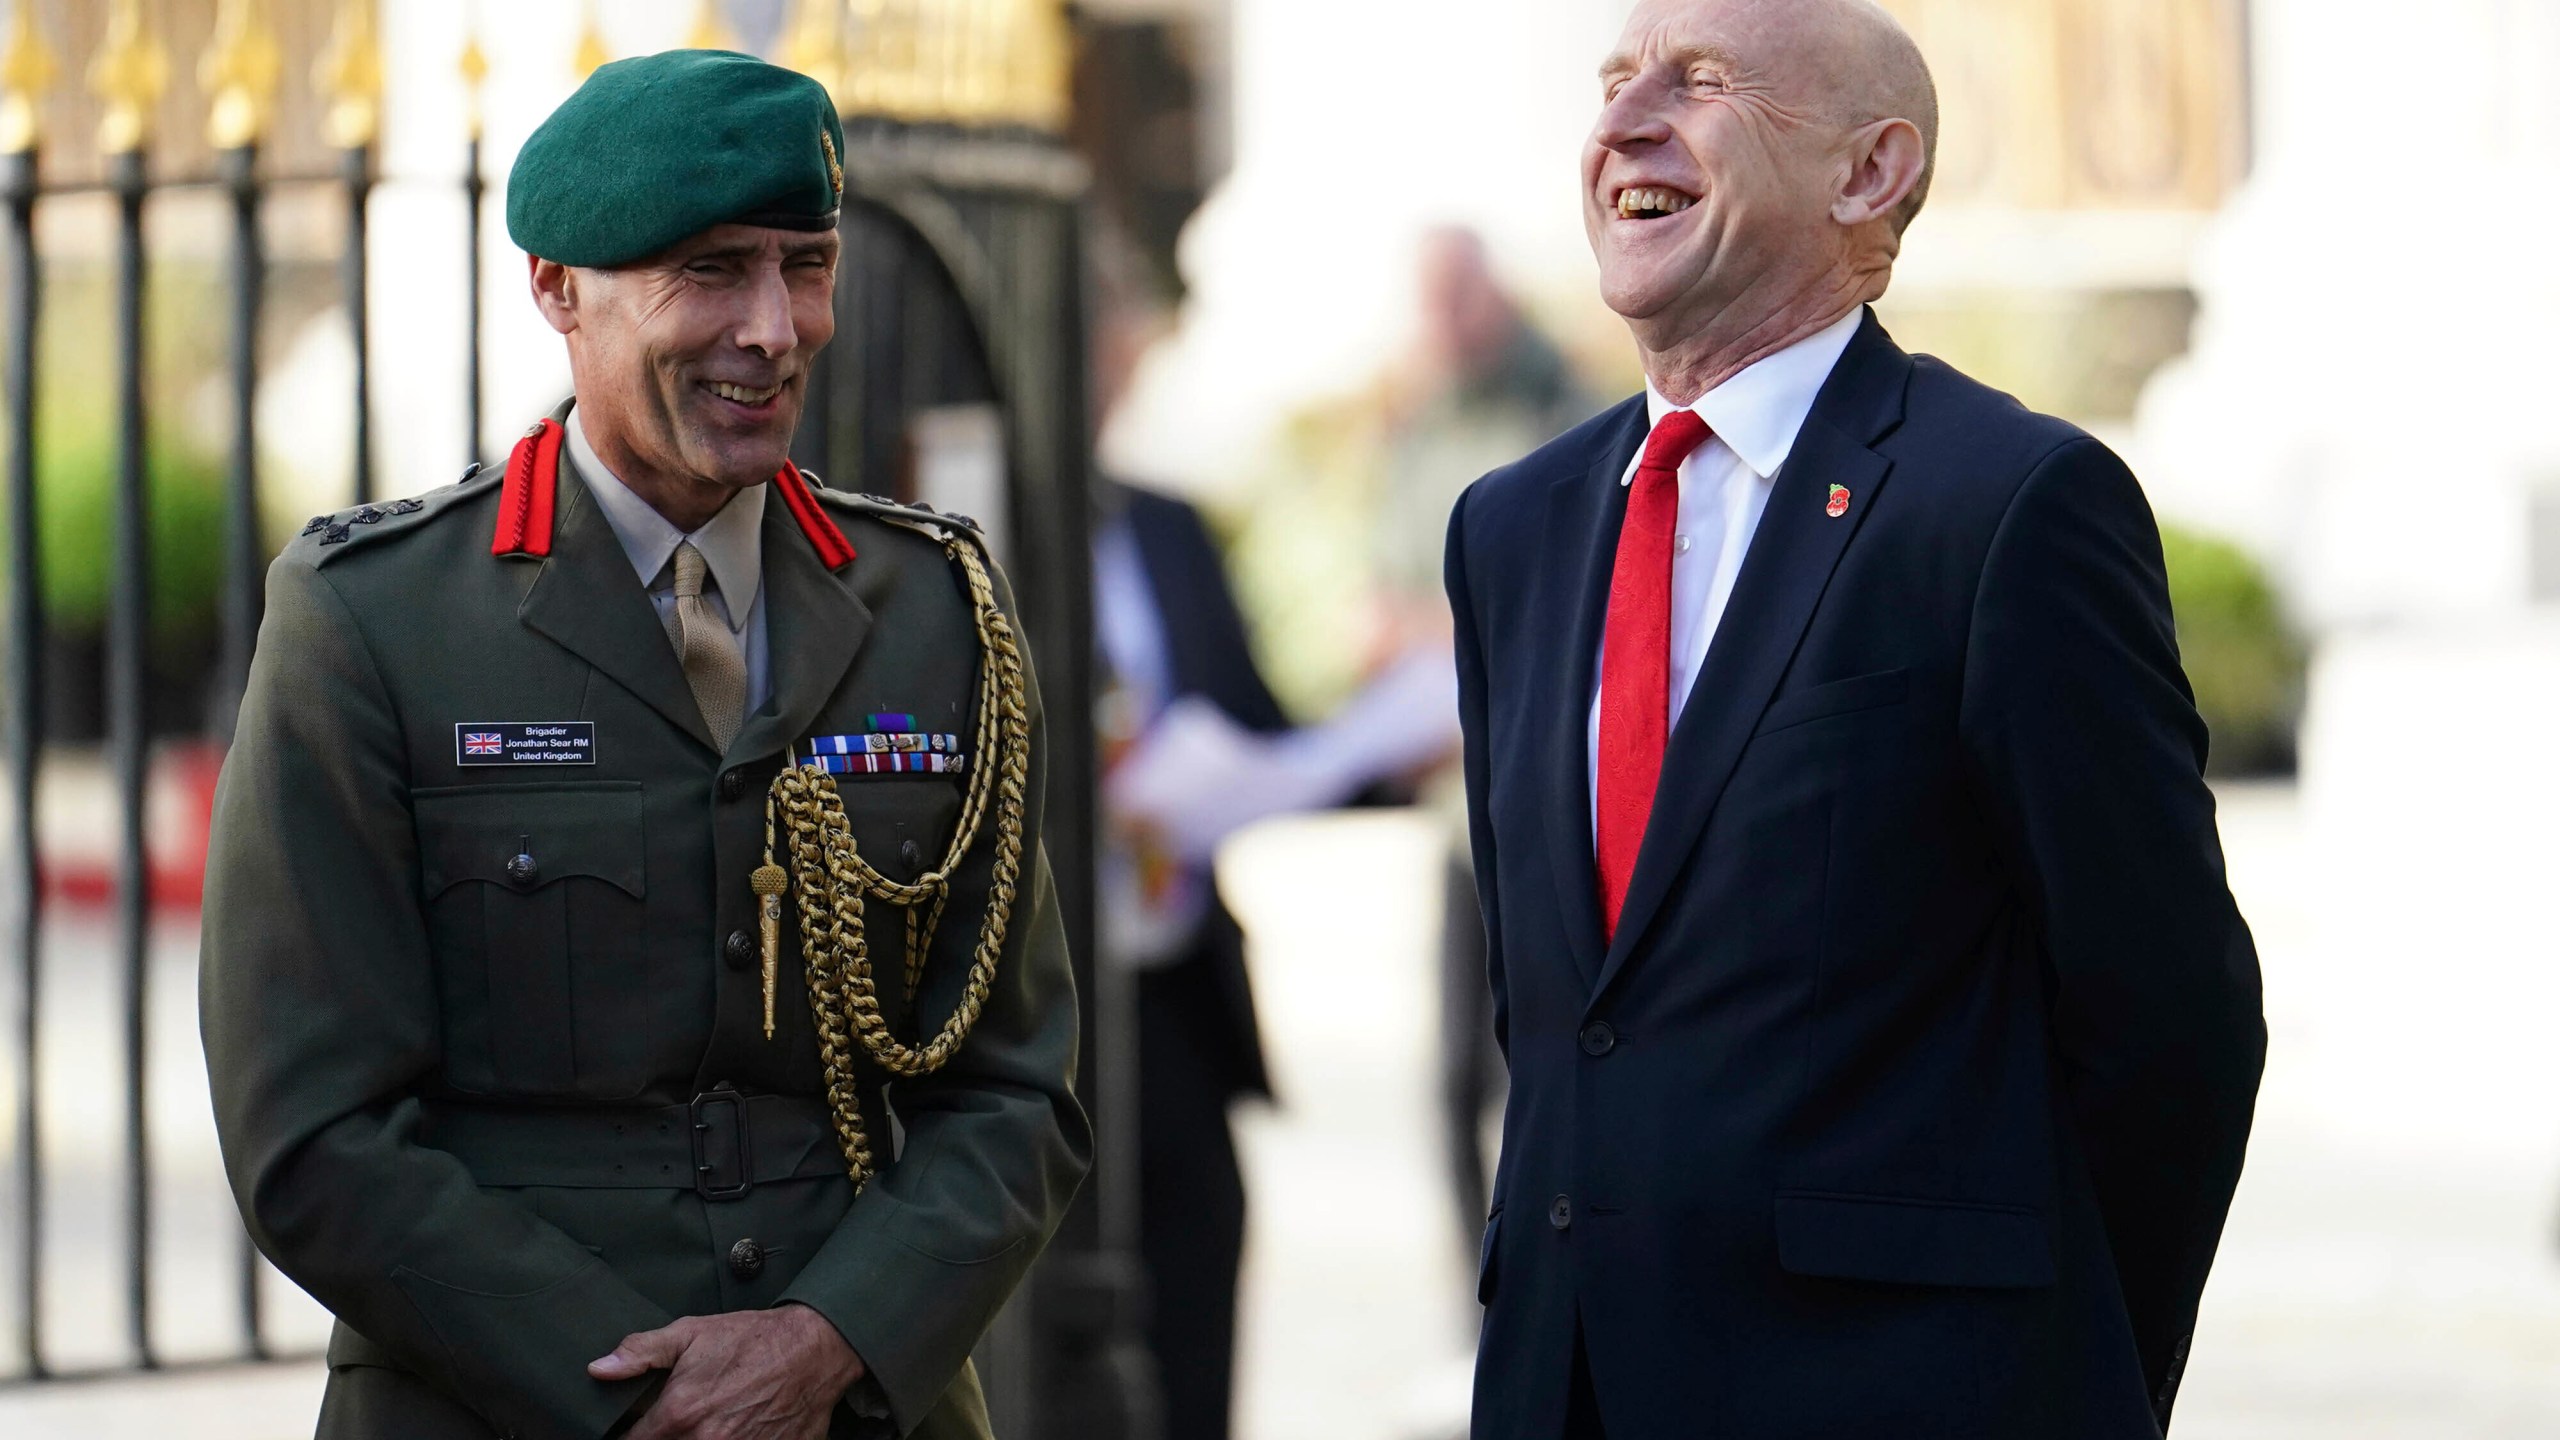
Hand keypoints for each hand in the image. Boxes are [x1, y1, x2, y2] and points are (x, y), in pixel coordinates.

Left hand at [589, 1303, 866, 1439]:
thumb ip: (640, 1352)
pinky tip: (734, 1432)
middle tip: (679, 1424)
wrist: (814, 1349)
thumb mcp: (691, 1333)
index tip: (636, 1430)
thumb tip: (598, 1369)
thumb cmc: (752, 1340)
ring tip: (706, 1426)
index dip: (628, 1438)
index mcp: (679, 1415)